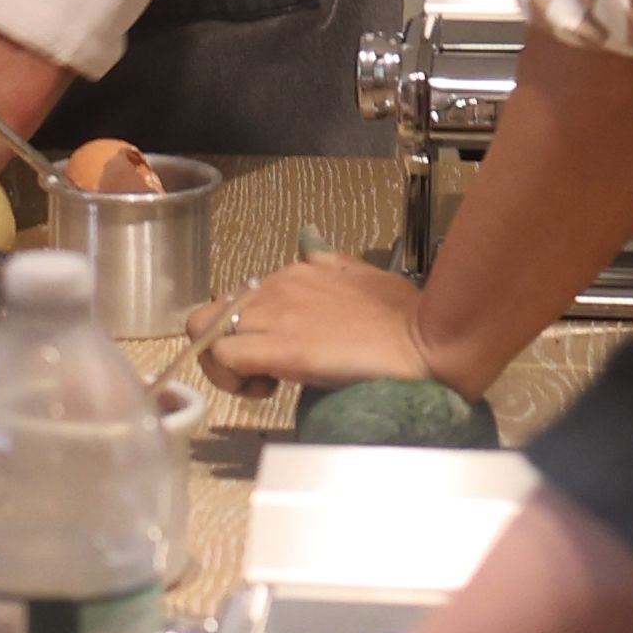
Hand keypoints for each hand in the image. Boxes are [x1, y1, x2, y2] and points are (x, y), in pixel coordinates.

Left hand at [203, 252, 444, 393]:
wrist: (428, 339)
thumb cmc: (405, 316)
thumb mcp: (362, 274)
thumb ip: (328, 263)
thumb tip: (309, 243)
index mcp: (295, 272)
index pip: (236, 300)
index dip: (243, 332)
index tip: (270, 357)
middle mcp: (277, 288)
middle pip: (207, 314)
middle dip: (216, 346)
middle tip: (252, 373)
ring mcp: (276, 315)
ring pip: (205, 333)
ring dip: (222, 365)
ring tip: (261, 383)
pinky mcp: (281, 348)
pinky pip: (223, 356)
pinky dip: (232, 378)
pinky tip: (266, 389)